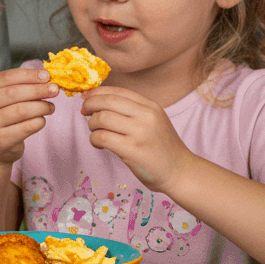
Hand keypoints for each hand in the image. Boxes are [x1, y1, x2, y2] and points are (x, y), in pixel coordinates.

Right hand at [0, 67, 58, 164]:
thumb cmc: (3, 116)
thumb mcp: (4, 99)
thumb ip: (21, 86)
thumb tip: (46, 79)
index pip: (6, 77)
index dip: (28, 74)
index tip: (47, 75)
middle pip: (13, 93)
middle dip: (37, 89)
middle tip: (54, 90)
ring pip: (21, 110)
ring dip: (42, 106)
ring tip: (50, 107)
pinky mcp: (1, 140)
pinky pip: (27, 127)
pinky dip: (39, 121)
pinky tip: (41, 120)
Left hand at [80, 86, 195, 191]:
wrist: (180, 172)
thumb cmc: (161, 147)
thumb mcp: (153, 121)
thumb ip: (132, 110)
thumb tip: (97, 100)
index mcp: (151, 106)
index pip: (117, 91)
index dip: (97, 92)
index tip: (86, 98)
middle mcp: (146, 115)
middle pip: (106, 101)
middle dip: (90, 105)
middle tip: (84, 112)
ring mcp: (140, 132)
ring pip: (101, 118)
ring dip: (92, 124)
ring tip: (96, 132)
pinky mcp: (132, 149)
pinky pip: (101, 137)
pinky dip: (94, 139)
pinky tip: (98, 144)